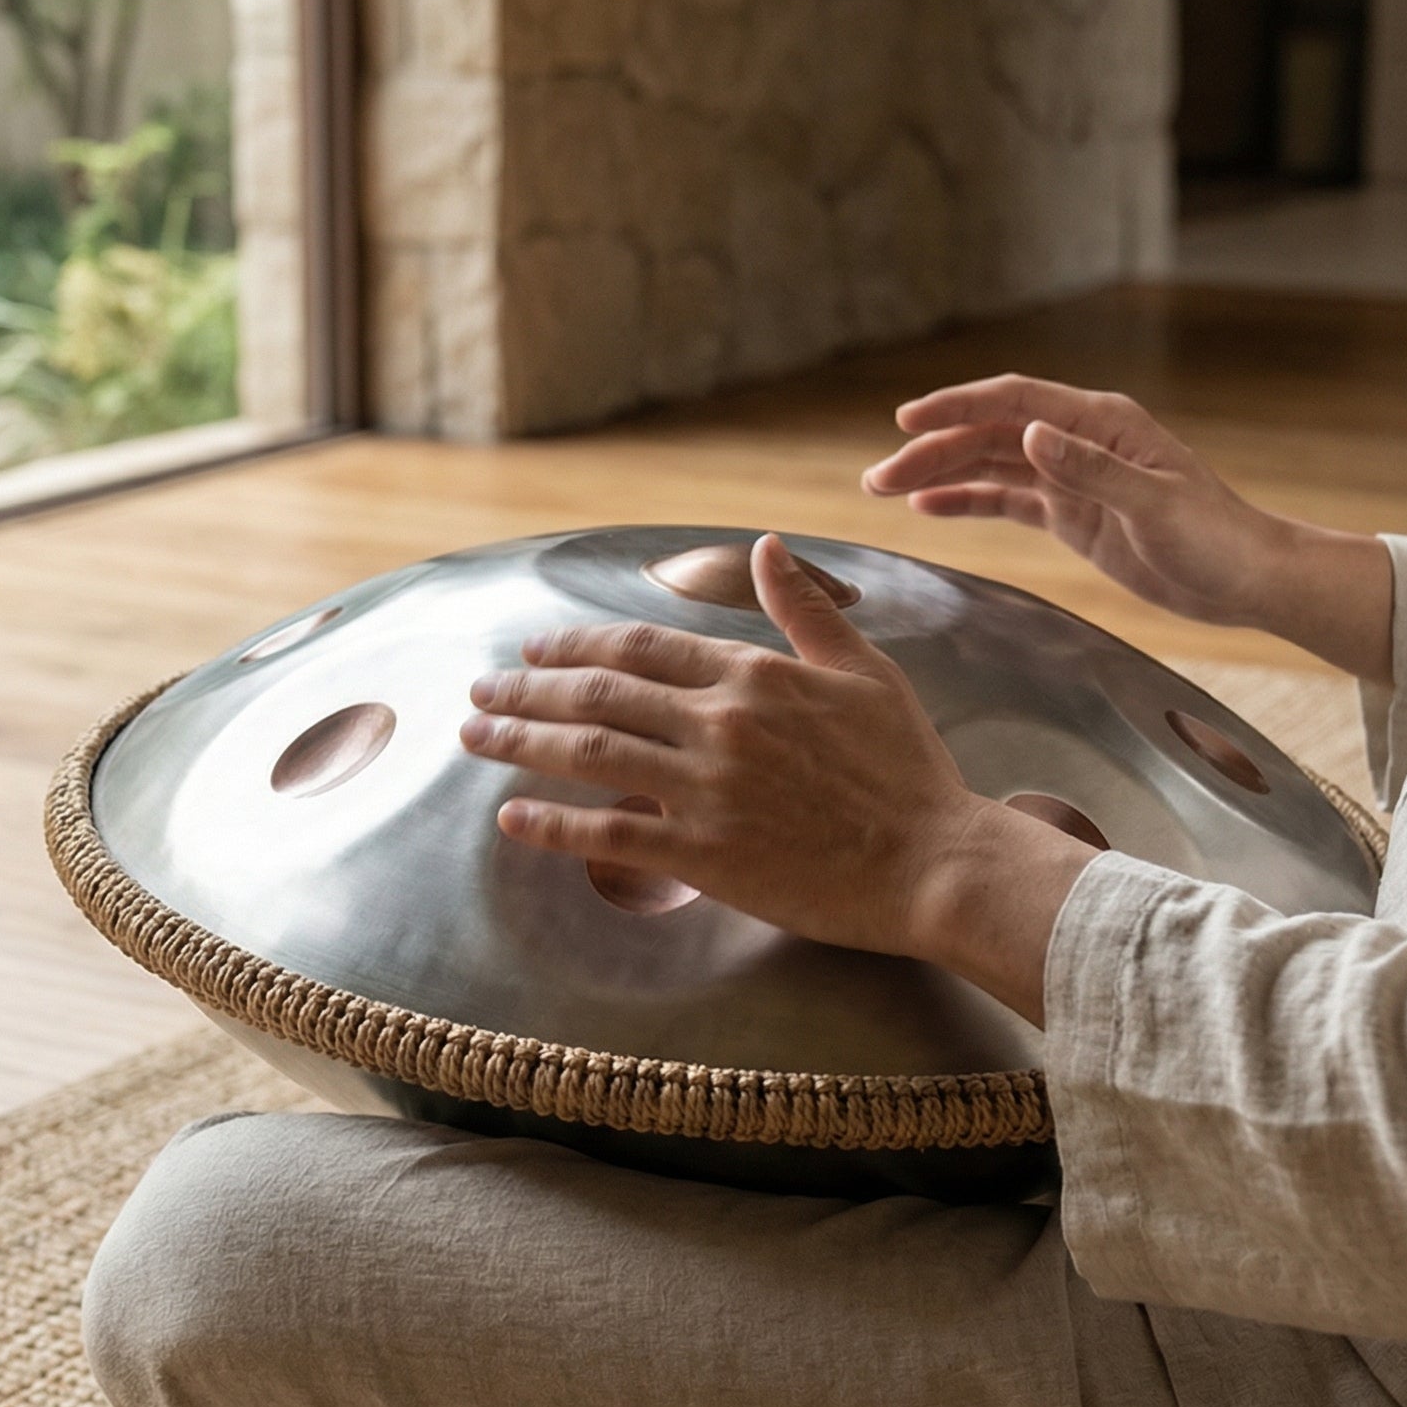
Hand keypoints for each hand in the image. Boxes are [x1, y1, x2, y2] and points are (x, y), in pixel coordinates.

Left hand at [456, 534, 1093, 987]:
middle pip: (598, 692)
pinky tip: (509, 817)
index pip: (640, 647)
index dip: (575, 644)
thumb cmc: (907, 769)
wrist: (933, 861)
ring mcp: (707, 789)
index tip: (534, 649)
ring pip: (590, 751)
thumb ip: (804, 608)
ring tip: (472, 734)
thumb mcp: (865, 668)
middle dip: (525, 688)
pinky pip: (607, 834)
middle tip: (478, 690)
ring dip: (520, 740)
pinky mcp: (704, 854)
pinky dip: (551, 823)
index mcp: (754, 674)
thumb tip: (766, 545)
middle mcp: (720, 723)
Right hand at [865, 373, 1396, 681]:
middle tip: (877, 477)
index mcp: (1102, 423)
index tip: (907, 422)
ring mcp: (1072, 477)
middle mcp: (1080, 441)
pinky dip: (967, 501)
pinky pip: (1007, 500)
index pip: (1014, 403)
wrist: (1246, 579)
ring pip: (991, 466)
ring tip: (884, 488)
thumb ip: (1090, 470)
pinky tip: (928, 507)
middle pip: (991, 435)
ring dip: (939, 474)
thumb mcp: (1154, 504)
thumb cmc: (1215, 537)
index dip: (957, 408)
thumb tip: (1030, 435)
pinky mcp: (1071, 514)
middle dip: (932, 450)